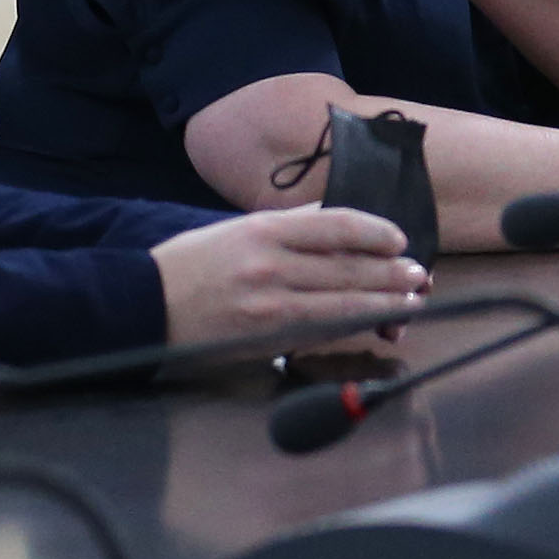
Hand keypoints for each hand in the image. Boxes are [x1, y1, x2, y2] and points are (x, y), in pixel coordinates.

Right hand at [153, 206, 426, 354]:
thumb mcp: (237, 231)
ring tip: (412, 299)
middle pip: (348, 264)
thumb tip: (342, 227)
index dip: (376, 231)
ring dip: (385, 301)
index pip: (337, 223)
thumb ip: (290, 228)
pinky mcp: (264, 335)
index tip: (399, 238)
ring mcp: (268, 301)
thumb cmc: (191, 266)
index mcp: (264, 228)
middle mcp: (270, 261)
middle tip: (418, 273)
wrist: (140, 304)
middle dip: (391, 270)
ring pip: (344, 299)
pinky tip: (376, 322)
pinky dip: (355, 324)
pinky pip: (322, 328)